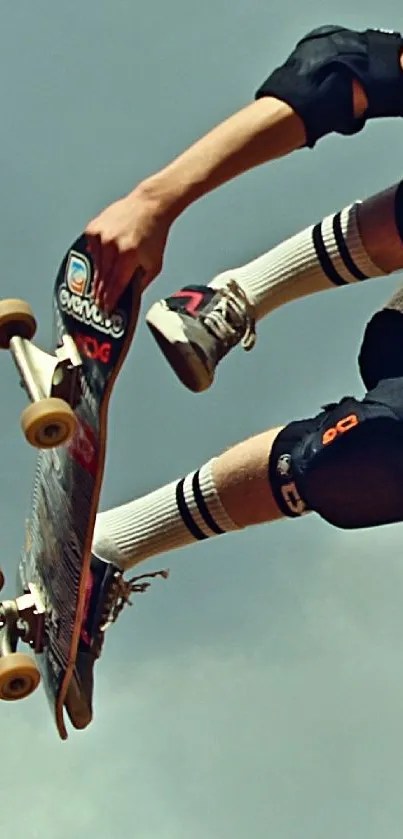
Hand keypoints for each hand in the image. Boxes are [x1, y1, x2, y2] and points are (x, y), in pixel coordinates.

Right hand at [85, 182, 172, 311]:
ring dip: (99, 277)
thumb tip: (129, 297)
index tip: (105, 309)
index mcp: (128, 255)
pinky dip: (96, 258)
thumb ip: (141, 282)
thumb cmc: (153, 234)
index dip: (109, 300)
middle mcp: (112, 245)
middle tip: (99, 303)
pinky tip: (103, 261)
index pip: (115, 285)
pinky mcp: (93, 228)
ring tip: (100, 286)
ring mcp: (101, 236)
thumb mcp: (154, 264)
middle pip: (103, 278)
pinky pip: (91, 251)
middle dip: (101, 293)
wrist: (148, 206)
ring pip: (96, 266)